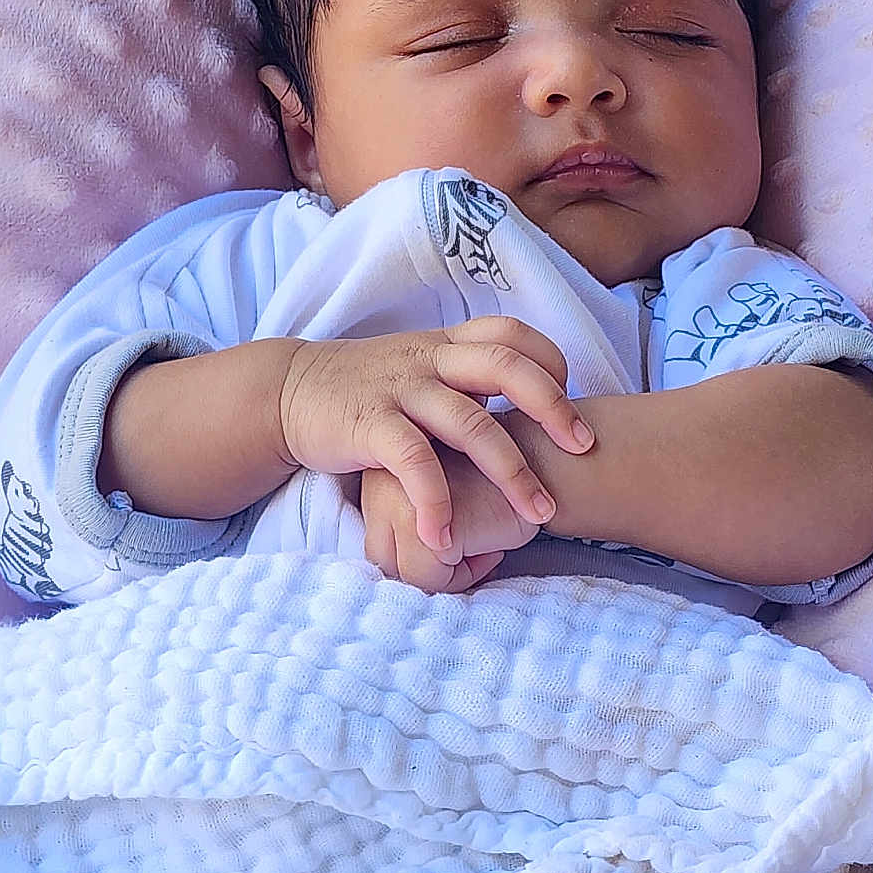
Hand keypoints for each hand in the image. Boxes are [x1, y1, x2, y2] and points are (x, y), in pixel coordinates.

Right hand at [277, 317, 593, 561]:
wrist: (289, 393)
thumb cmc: (369, 389)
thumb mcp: (423, 369)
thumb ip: (469, 377)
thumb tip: (533, 399)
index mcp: (448, 346)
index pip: (512, 335)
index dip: (549, 361)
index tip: (568, 402)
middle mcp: (431, 360)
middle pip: (506, 367)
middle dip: (552, 407)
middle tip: (583, 448)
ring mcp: (401, 390)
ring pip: (471, 422)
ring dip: (511, 472)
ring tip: (538, 516)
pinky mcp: (370, 424)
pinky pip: (414, 461)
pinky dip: (436, 501)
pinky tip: (449, 537)